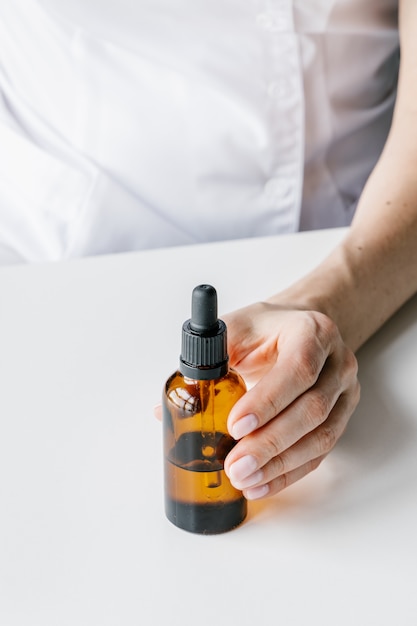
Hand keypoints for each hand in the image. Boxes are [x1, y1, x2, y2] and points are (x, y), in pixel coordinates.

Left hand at [222, 301, 359, 499]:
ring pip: (321, 437)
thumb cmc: (264, 330)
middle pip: (312, 409)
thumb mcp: (234, 330)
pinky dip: (290, 473)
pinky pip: (320, 453)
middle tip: (235, 465)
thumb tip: (162, 409)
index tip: (235, 425)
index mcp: (311, 332)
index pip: (298, 368)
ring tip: (244, 480)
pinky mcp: (341, 418)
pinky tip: (262, 484)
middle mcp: (336, 363)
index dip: (268, 400)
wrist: (297, 329)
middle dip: (270, 443)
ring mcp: (344, 392)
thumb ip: (205, 364)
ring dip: (280, 464)